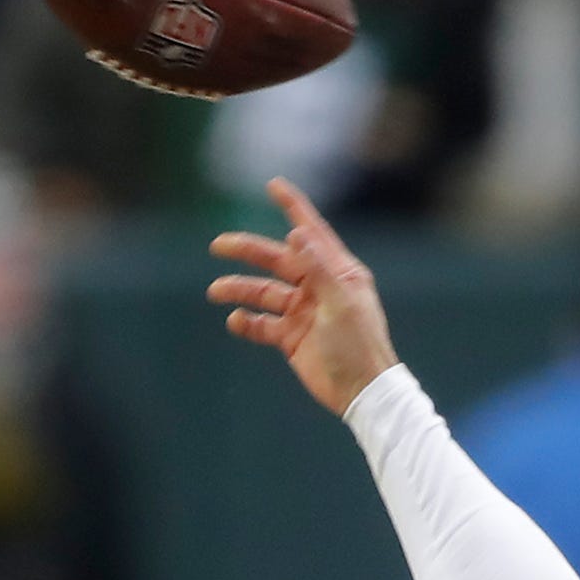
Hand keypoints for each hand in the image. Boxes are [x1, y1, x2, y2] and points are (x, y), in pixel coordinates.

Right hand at [207, 177, 398, 416]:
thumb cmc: (359, 346)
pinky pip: (262, 324)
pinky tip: (236, 321)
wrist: (363, 394)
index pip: (312, 233)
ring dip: (240, 289)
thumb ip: (318, 269)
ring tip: (217, 291)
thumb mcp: (339, 304)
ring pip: (264, 292)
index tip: (274, 185)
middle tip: (219, 245)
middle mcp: (320, 288)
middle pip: (277, 260)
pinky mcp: (292, 337)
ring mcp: (304, 312)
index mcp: (339, 274)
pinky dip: (247, 322)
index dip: (293, 208)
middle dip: (248, 251)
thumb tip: (297, 234)